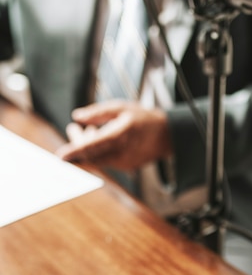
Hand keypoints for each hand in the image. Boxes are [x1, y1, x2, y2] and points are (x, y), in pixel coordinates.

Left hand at [55, 100, 172, 170]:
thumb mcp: (120, 107)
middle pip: (92, 155)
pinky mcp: (126, 166)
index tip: (61, 156)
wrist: (166, 136)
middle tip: (73, 129)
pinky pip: (105, 161)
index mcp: (121, 134)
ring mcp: (125, 162)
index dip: (76, 151)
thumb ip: (97, 113)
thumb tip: (77, 117)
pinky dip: (98, 151)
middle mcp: (123, 152)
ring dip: (88, 147)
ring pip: (97, 159)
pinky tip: (99, 138)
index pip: (94, 146)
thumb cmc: (142, 118)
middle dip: (77, 145)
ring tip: (88, 130)